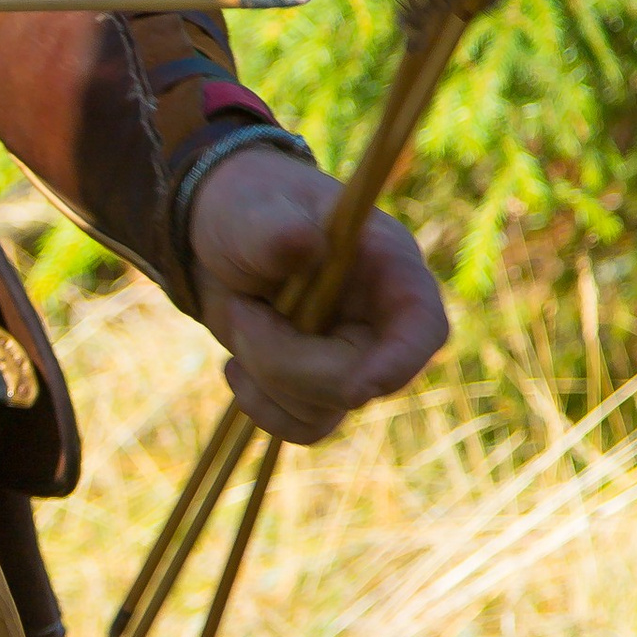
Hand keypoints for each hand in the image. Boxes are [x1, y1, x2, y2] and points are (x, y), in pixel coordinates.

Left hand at [189, 147, 448, 443]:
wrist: (214, 235)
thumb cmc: (246, 209)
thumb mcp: (252, 211)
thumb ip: (275, 230)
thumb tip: (302, 243)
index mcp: (387, 266)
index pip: (423, 326)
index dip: (401, 360)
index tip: (360, 385)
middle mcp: (380, 319)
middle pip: (361, 380)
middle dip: (288, 360)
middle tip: (242, 311)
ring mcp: (351, 356)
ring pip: (326, 409)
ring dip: (266, 374)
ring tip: (241, 315)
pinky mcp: (318, 384)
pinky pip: (304, 426)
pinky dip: (261, 407)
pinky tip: (234, 366)